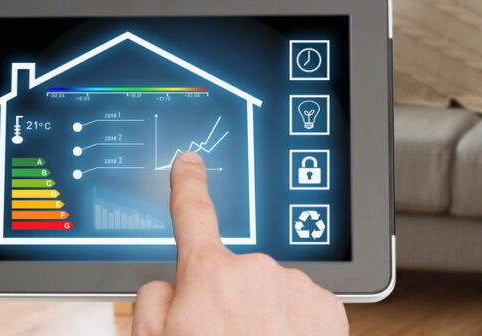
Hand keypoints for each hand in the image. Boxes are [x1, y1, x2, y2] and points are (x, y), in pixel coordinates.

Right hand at [132, 151, 347, 335]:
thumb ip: (153, 301)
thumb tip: (171, 283)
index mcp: (208, 274)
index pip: (193, 214)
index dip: (188, 185)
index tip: (189, 161)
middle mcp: (257, 270)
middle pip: (233, 274)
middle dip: (226, 301)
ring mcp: (297, 286)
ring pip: (271, 293)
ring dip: (262, 318)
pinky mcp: (328, 308)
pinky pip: (301, 308)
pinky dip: (292, 328)